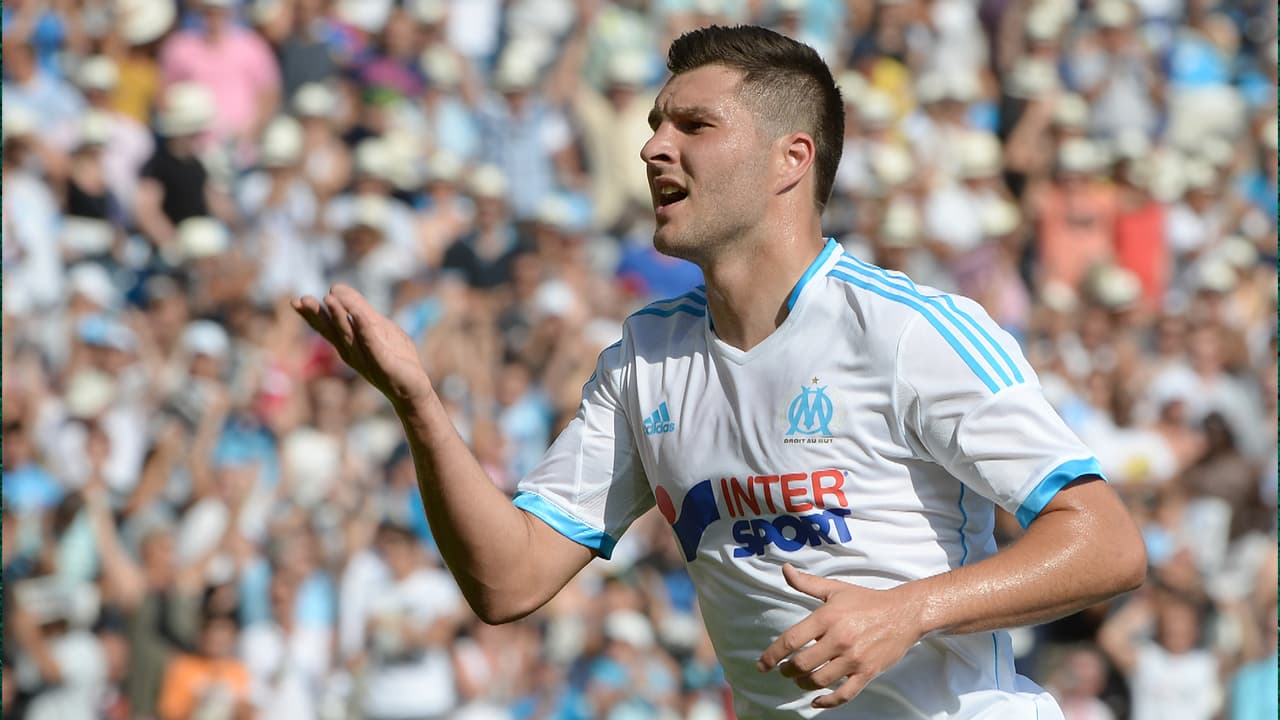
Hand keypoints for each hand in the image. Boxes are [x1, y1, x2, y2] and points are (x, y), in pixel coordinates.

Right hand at [292, 285, 434, 408]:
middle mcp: (352, 353)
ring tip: (328, 299)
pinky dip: (365, 330)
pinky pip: (372, 345)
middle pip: (332, 331)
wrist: (413, 388)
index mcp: (348, 344)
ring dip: (338, 317)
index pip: (326, 327)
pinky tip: (359, 316)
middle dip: (317, 316)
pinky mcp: (383, 364)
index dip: (312, 315)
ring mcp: (366, 359)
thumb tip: (334, 287)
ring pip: (349, 336)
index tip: (296, 301)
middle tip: (302, 300)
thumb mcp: (377, 326)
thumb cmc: (394, 357)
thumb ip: (358, 308)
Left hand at [757, 564, 923, 709]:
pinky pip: (844, 694)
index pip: (791, 640)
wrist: (904, 613)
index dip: (771, 655)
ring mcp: (854, 658)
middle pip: (802, 664)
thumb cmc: (866, 600)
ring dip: (803, 684)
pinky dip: (827, 702)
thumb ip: (806, 583)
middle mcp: (839, 639)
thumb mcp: (835, 589)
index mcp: (827, 617)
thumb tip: (785, 569)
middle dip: (787, 671)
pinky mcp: (868, 672)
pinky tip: (816, 701)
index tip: (762, 664)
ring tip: (799, 680)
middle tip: (784, 670)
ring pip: (819, 680)